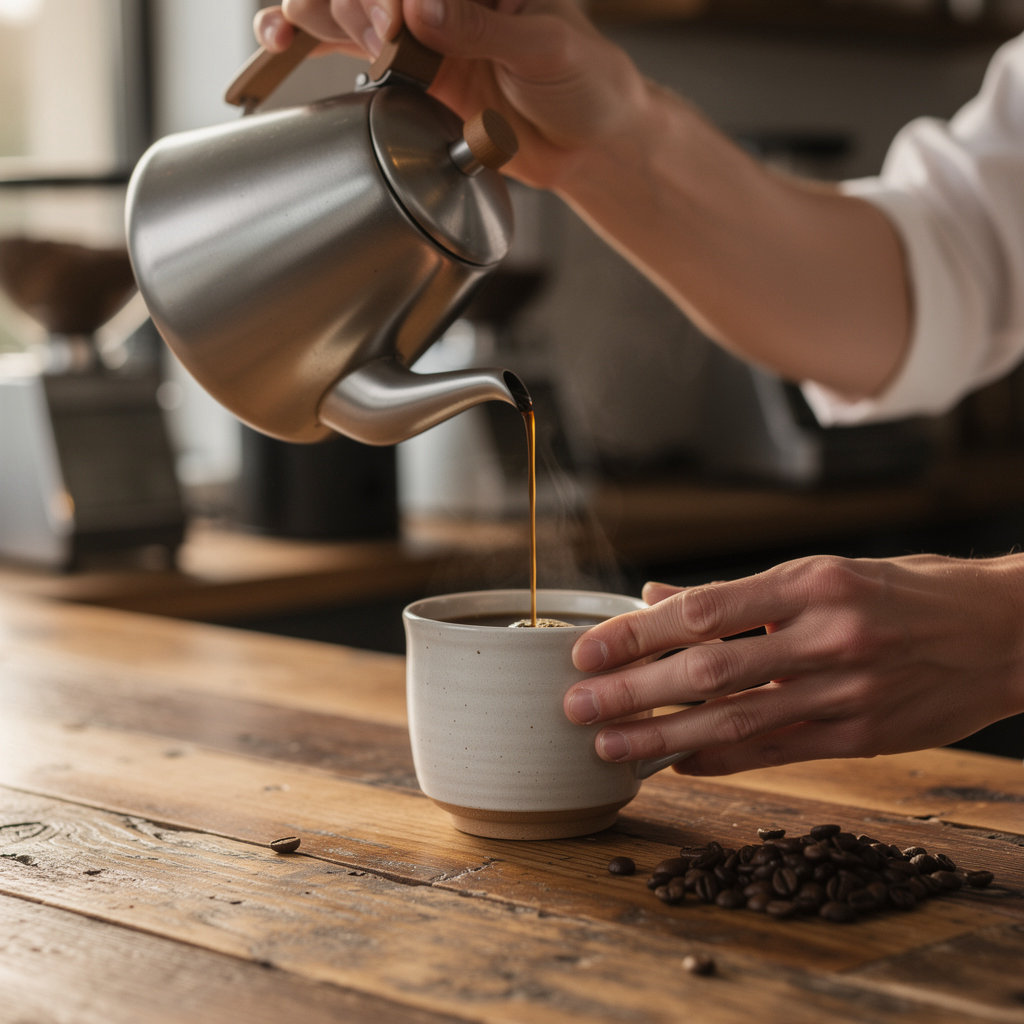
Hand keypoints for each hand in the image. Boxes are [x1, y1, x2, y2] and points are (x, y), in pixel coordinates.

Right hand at [253, 0, 645, 189]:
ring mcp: (422, 36)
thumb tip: (421, 8)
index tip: (395, 23)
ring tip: (284, 34)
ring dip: (312, 16)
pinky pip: (353, 54)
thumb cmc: (585, 80)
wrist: (588, 142)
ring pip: (347, 11)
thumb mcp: (546, 46)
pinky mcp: (413, 77)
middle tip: (376, 42)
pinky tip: (279, 43)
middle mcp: (441, 0)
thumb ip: (485, 27)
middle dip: (356, 8)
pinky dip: (313, 46)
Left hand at [564, 554, 1023, 773]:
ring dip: (662, 736)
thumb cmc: (908, 591)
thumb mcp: (826, 572)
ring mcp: (845, 692)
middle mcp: (824, 635)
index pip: (703, 611)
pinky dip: (719, 759)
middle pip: (707, 670)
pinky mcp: (861, 736)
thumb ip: (741, 595)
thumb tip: (658, 596)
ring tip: (608, 747)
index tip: (588, 650)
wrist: (1006, 633)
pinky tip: (674, 764)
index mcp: (810, 582)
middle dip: (632, 691)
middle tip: (576, 706)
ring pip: (734, 720)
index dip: (637, 634)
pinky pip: (775, 750)